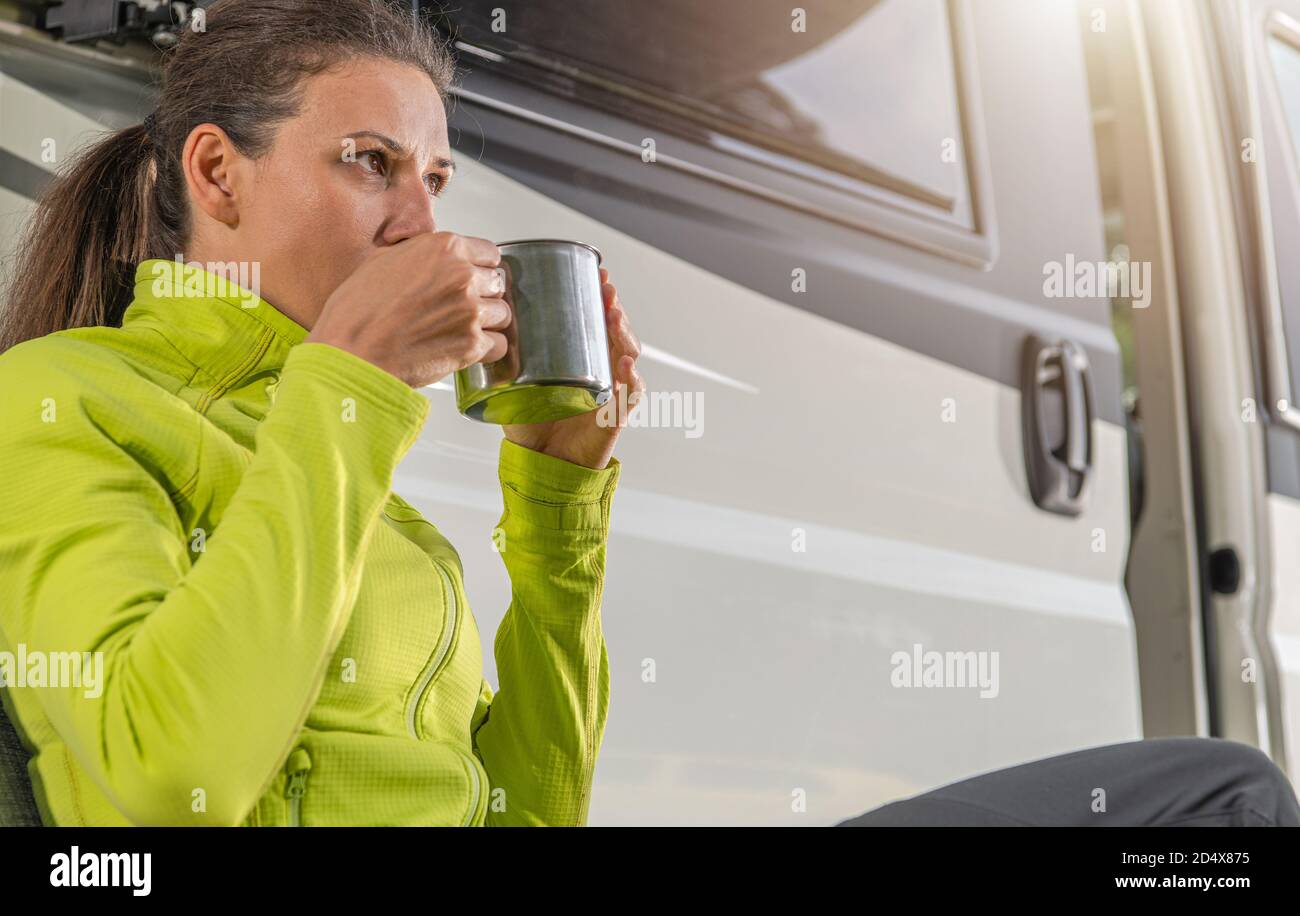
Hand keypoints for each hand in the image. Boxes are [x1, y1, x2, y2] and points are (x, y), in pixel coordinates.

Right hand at [305, 232, 510, 387]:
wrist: (353, 352)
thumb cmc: (357, 310)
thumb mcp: (382, 260)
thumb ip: (417, 253)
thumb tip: (429, 256)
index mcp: (444, 249)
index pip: (489, 253)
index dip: (481, 268)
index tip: (474, 278)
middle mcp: (463, 276)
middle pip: (498, 284)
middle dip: (484, 295)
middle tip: (462, 308)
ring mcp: (471, 311)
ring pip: (503, 314)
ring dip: (488, 323)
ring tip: (462, 330)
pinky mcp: (472, 345)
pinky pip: (499, 345)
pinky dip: (488, 349)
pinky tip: (468, 349)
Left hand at [502, 266, 643, 468]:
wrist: (541, 464)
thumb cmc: (530, 424)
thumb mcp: (512, 383)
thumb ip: (498, 360)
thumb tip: (472, 328)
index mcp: (580, 360)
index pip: (595, 322)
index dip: (598, 297)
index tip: (593, 273)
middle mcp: (599, 371)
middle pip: (616, 332)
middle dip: (613, 307)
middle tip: (604, 287)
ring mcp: (611, 391)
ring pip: (628, 354)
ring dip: (624, 332)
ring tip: (613, 315)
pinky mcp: (615, 415)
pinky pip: (629, 393)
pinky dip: (629, 377)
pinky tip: (622, 362)